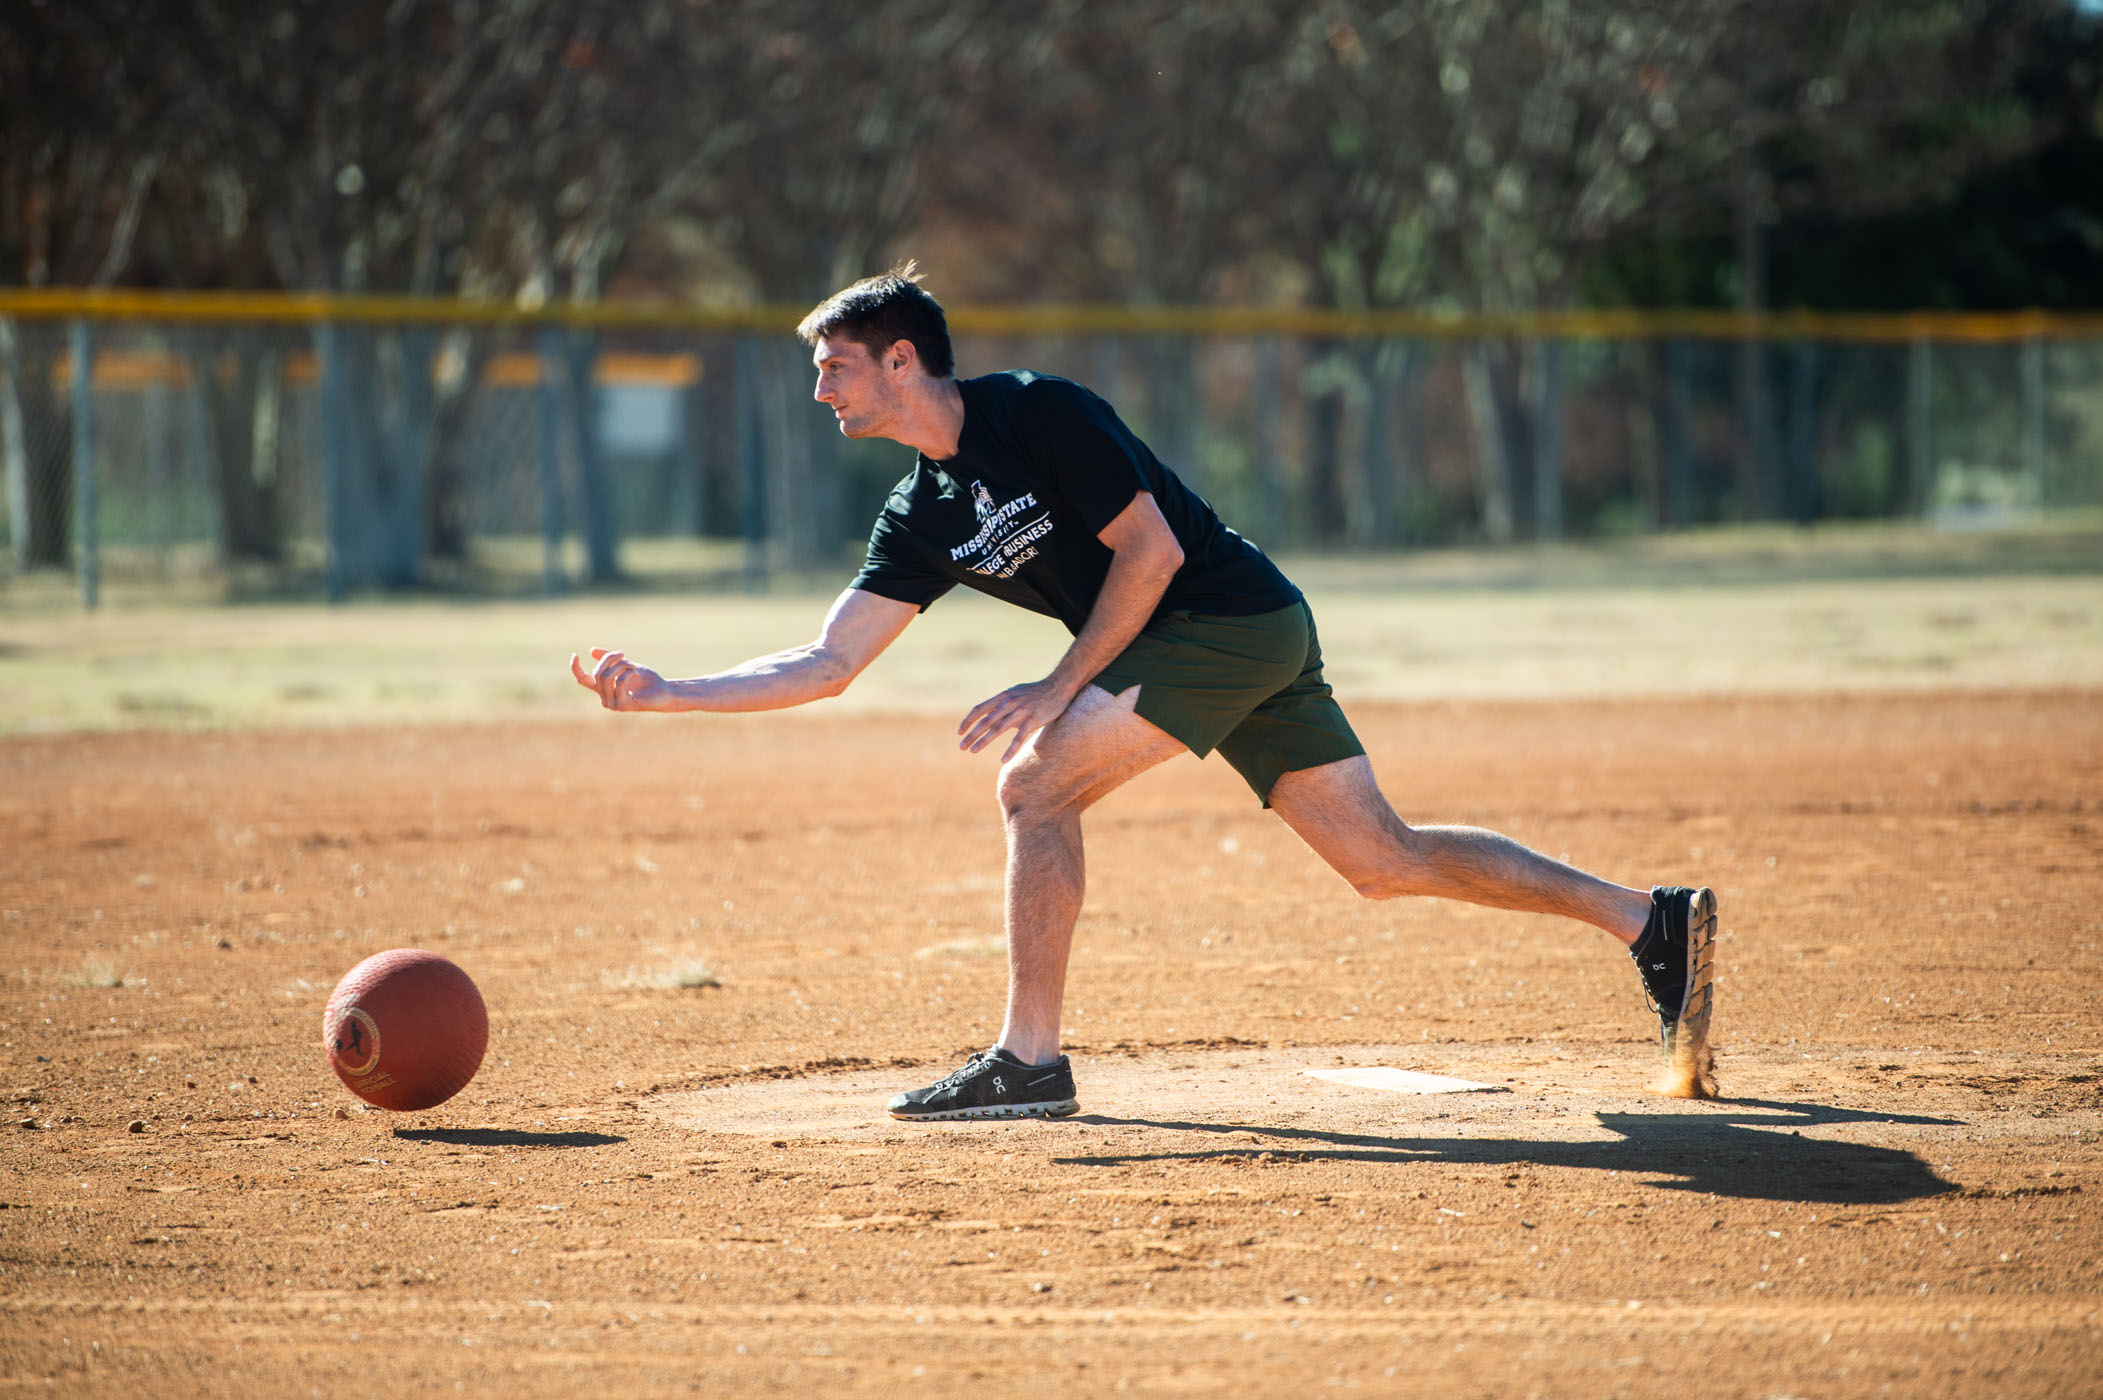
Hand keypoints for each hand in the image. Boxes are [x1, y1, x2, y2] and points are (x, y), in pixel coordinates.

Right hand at [569, 647, 671, 711]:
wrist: (664, 691)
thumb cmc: (646, 679)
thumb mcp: (626, 665)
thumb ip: (610, 660)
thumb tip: (591, 650)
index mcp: (603, 689)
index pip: (582, 679)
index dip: (575, 668)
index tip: (575, 654)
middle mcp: (604, 698)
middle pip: (596, 673)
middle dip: (609, 659)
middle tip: (623, 654)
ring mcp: (612, 704)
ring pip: (605, 677)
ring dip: (620, 665)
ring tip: (633, 666)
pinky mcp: (622, 705)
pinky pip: (618, 682)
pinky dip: (627, 672)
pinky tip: (636, 674)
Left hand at [957, 678, 1074, 760]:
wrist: (1059, 686)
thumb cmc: (1037, 692)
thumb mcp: (1016, 693)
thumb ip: (1004, 702)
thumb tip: (993, 712)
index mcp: (1003, 696)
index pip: (980, 709)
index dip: (968, 721)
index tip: (960, 732)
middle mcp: (1009, 703)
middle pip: (985, 721)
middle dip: (971, 734)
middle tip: (962, 747)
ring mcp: (1021, 711)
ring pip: (997, 729)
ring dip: (983, 741)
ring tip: (973, 751)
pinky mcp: (1033, 720)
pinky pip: (1019, 737)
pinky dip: (1010, 749)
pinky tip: (1003, 760)